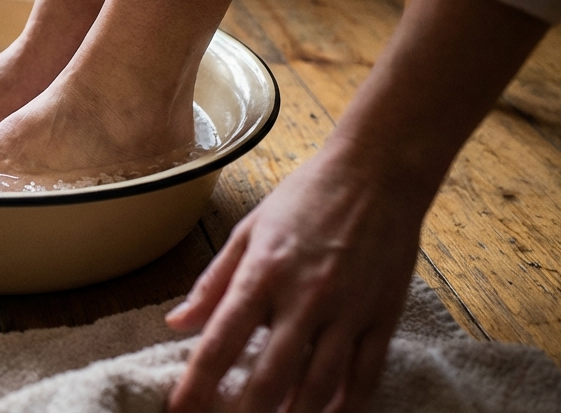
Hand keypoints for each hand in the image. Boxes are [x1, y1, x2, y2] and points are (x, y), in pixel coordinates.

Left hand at [165, 141, 427, 411]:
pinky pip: (364, 376)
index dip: (198, 384)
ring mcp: (349, 310)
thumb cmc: (305, 197)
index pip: (221, 340)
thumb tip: (177, 324)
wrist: (377, 171)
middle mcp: (305, 296)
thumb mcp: (248, 230)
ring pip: (319, 386)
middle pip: (270, 376)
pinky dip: (345, 405)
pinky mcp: (383, 316)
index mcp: (263, 271)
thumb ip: (212, 282)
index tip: (180, 410)